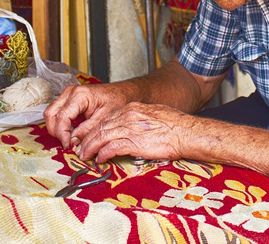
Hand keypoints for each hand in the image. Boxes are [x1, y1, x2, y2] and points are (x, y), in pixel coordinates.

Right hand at [43, 83, 131, 147]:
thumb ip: (88, 130)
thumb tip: (74, 142)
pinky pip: (56, 113)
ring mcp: (67, 94)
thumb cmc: (116, 101)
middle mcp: (70, 92)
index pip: (62, 116)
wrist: (120, 92)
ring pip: (51, 113)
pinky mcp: (68, 99)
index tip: (68, 145)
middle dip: (57, 131)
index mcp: (80, 95)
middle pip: (51, 114)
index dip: (62, 133)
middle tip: (68, 143)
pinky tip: (71, 132)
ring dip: (57, 128)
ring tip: (70, 138)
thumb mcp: (104, 118)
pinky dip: (60, 124)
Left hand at [75, 102, 189, 163]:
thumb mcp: (154, 114)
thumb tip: (133, 127)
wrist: (186, 132)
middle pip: (99, 127)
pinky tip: (99, 160)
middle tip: (81, 148)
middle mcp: (127, 116)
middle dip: (88, 139)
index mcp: (132, 108)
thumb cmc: (175, 125)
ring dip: (90, 148)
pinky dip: (102, 155)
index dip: (95, 129)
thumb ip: (139, 118)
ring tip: (85, 156)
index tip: (91, 137)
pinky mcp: (133, 142)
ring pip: (101, 137)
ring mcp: (129, 128)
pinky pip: (110, 148)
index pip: (106, 118)